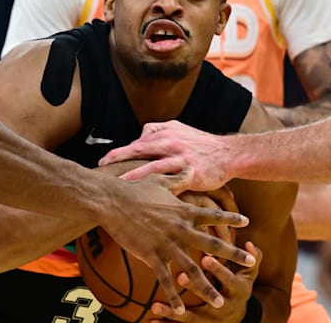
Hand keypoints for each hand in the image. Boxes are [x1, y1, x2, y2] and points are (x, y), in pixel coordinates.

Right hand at [98, 171, 253, 314]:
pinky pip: (165, 280)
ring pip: (192, 269)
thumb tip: (190, 169)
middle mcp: (180, 229)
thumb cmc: (133, 189)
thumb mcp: (159, 180)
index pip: (213, 215)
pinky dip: (173, 296)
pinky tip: (180, 309)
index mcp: (183, 210)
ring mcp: (167, 243)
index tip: (247, 223)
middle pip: (212, 244)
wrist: (112, 201)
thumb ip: (178, 179)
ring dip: (207, 287)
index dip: (230, 219)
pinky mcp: (151, 255)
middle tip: (250, 263)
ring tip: (219, 302)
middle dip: (233, 255)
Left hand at [99, 121, 235, 191]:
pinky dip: (158, 190)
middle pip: (139, 150)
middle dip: (118, 159)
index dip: (118, 152)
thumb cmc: (201, 144)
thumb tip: (139, 138)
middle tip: (101, 169)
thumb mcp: (179, 129)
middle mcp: (170, 144)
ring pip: (153, 167)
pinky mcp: (191, 174)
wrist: (229, 154)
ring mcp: (181, 159)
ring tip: (118, 184)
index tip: (102, 162)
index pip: (136, 143)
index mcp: (165, 134)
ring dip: (134, 175)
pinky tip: (147, 199)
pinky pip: (172, 183)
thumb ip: (158, 131)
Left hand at [148, 242, 262, 321]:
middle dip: (194, 288)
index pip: (228, 279)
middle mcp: (224, 308)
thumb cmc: (238, 287)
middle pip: (208, 300)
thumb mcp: (248, 275)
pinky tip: (151, 320)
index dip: (218, 270)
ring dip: (172, 313)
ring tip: (155, 305)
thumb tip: (250, 244)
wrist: (238, 319)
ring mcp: (210, 321)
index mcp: (237, 291)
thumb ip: (252, 260)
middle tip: (180, 276)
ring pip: (191, 319)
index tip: (206, 257)